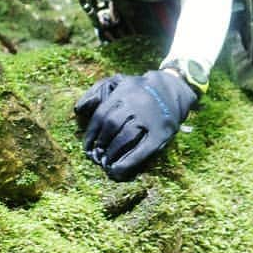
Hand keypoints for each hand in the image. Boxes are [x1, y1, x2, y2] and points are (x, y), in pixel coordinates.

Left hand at [74, 70, 196, 180]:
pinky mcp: (162, 133)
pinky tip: (119, 170)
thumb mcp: (118, 82)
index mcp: (124, 93)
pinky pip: (144, 150)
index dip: (91, 134)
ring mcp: (150, 119)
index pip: (101, 115)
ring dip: (112, 152)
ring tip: (106, 162)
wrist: (173, 88)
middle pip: (112, 126)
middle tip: (96, 156)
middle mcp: (136, 104)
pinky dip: (129, 162)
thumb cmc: (139, 88)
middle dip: (101, 143)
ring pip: (126, 137)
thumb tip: (79, 110)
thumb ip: (96, 91)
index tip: (87, 147)